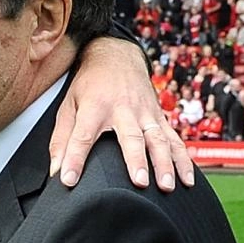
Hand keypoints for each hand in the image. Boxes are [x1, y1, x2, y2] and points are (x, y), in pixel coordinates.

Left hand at [50, 36, 194, 191]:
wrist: (117, 56)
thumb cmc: (90, 85)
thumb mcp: (68, 105)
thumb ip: (61, 138)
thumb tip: (56, 171)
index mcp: (95, 106)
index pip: (82, 135)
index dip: (74, 158)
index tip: (68, 180)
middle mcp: (123, 109)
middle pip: (131, 137)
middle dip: (136, 160)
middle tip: (139, 182)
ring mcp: (145, 113)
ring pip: (158, 139)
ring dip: (165, 164)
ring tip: (166, 187)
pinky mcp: (159, 118)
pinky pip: (174, 140)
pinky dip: (183, 160)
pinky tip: (187, 180)